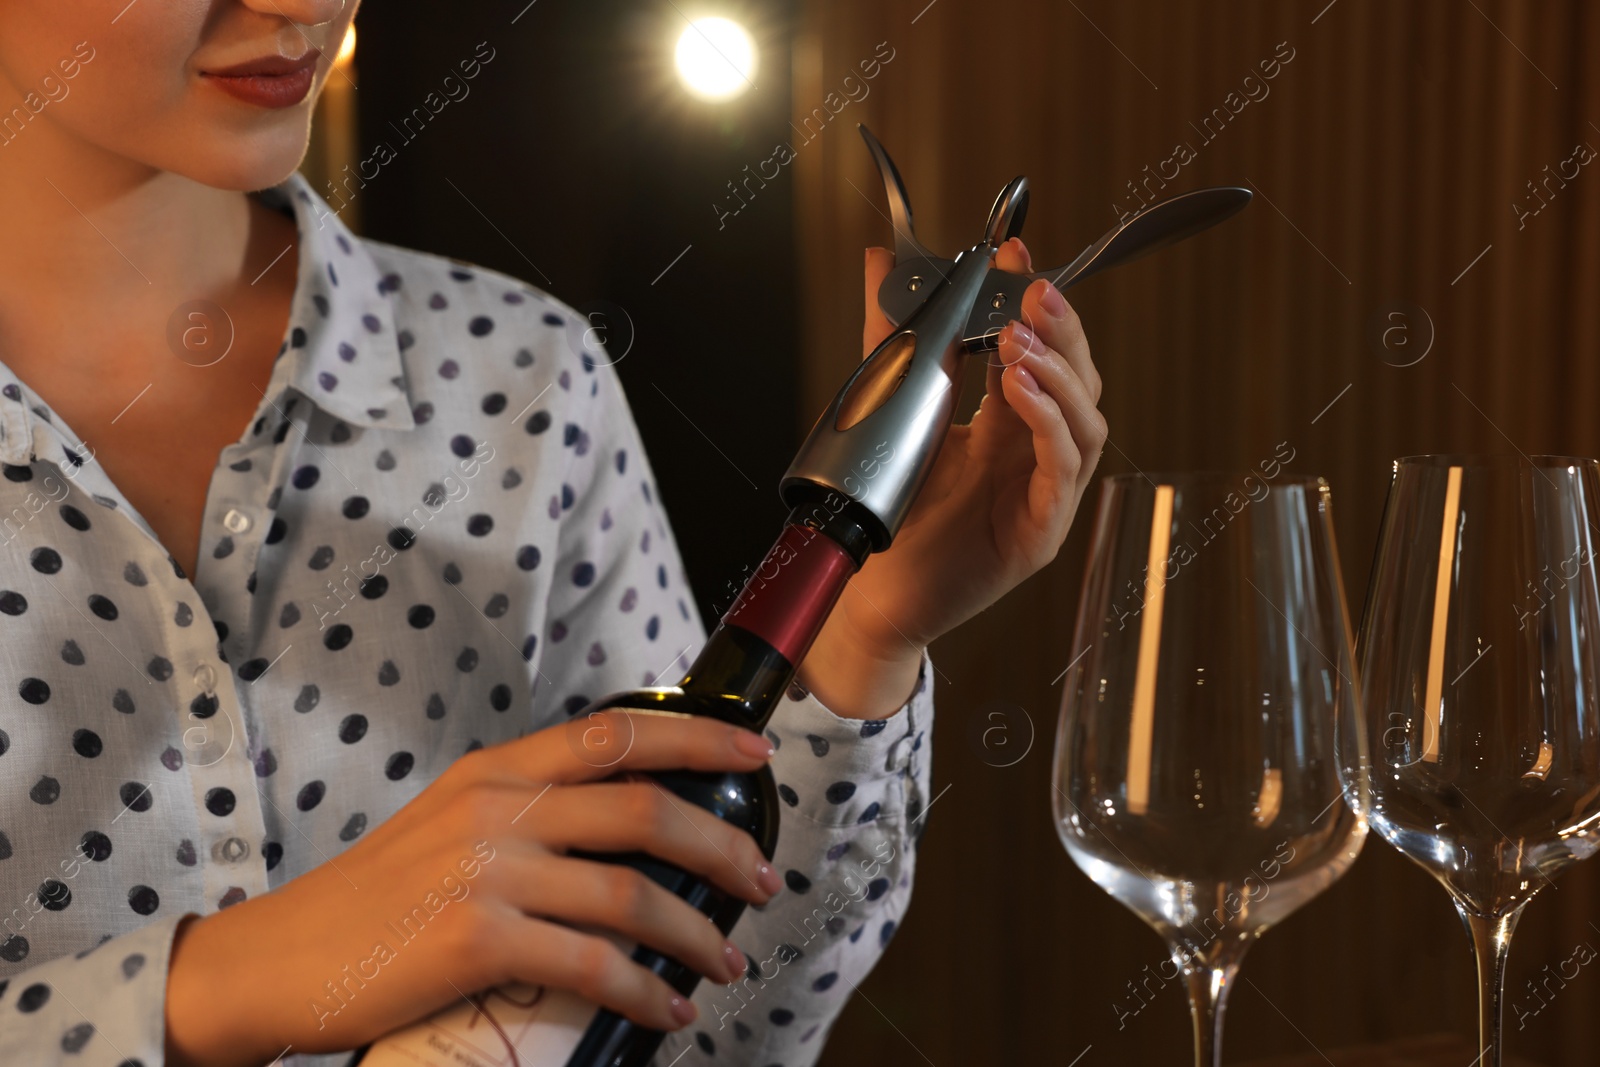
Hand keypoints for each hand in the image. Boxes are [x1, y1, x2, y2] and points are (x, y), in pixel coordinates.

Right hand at [164, 711, 783, 1065]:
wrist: (278, 961)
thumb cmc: (373, 898)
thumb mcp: (450, 824)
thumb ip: (526, 811)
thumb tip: (619, 826)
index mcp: (494, 770)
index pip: (615, 734)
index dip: (697, 740)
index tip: (753, 756)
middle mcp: (496, 808)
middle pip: (643, 808)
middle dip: (721, 846)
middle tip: (762, 878)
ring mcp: (486, 872)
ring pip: (631, 893)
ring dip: (697, 932)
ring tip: (726, 959)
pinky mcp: (477, 941)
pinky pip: (592, 964)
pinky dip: (644, 990)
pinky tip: (666, 1009)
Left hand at [798, 238, 1108, 717]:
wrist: (872, 591)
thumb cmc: (893, 510)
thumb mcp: (896, 407)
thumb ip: (893, 337)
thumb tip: (881, 263)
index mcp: (1010, 425)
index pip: (1043, 354)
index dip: (1037, 306)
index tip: (1016, 255)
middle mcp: (1036, 457)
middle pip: (1080, 382)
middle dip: (1063, 331)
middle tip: (1034, 291)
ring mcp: (1045, 496)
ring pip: (1085, 424)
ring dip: (1058, 375)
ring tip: (1020, 342)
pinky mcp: (1040, 533)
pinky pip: (1062, 471)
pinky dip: (1048, 425)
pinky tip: (1022, 392)